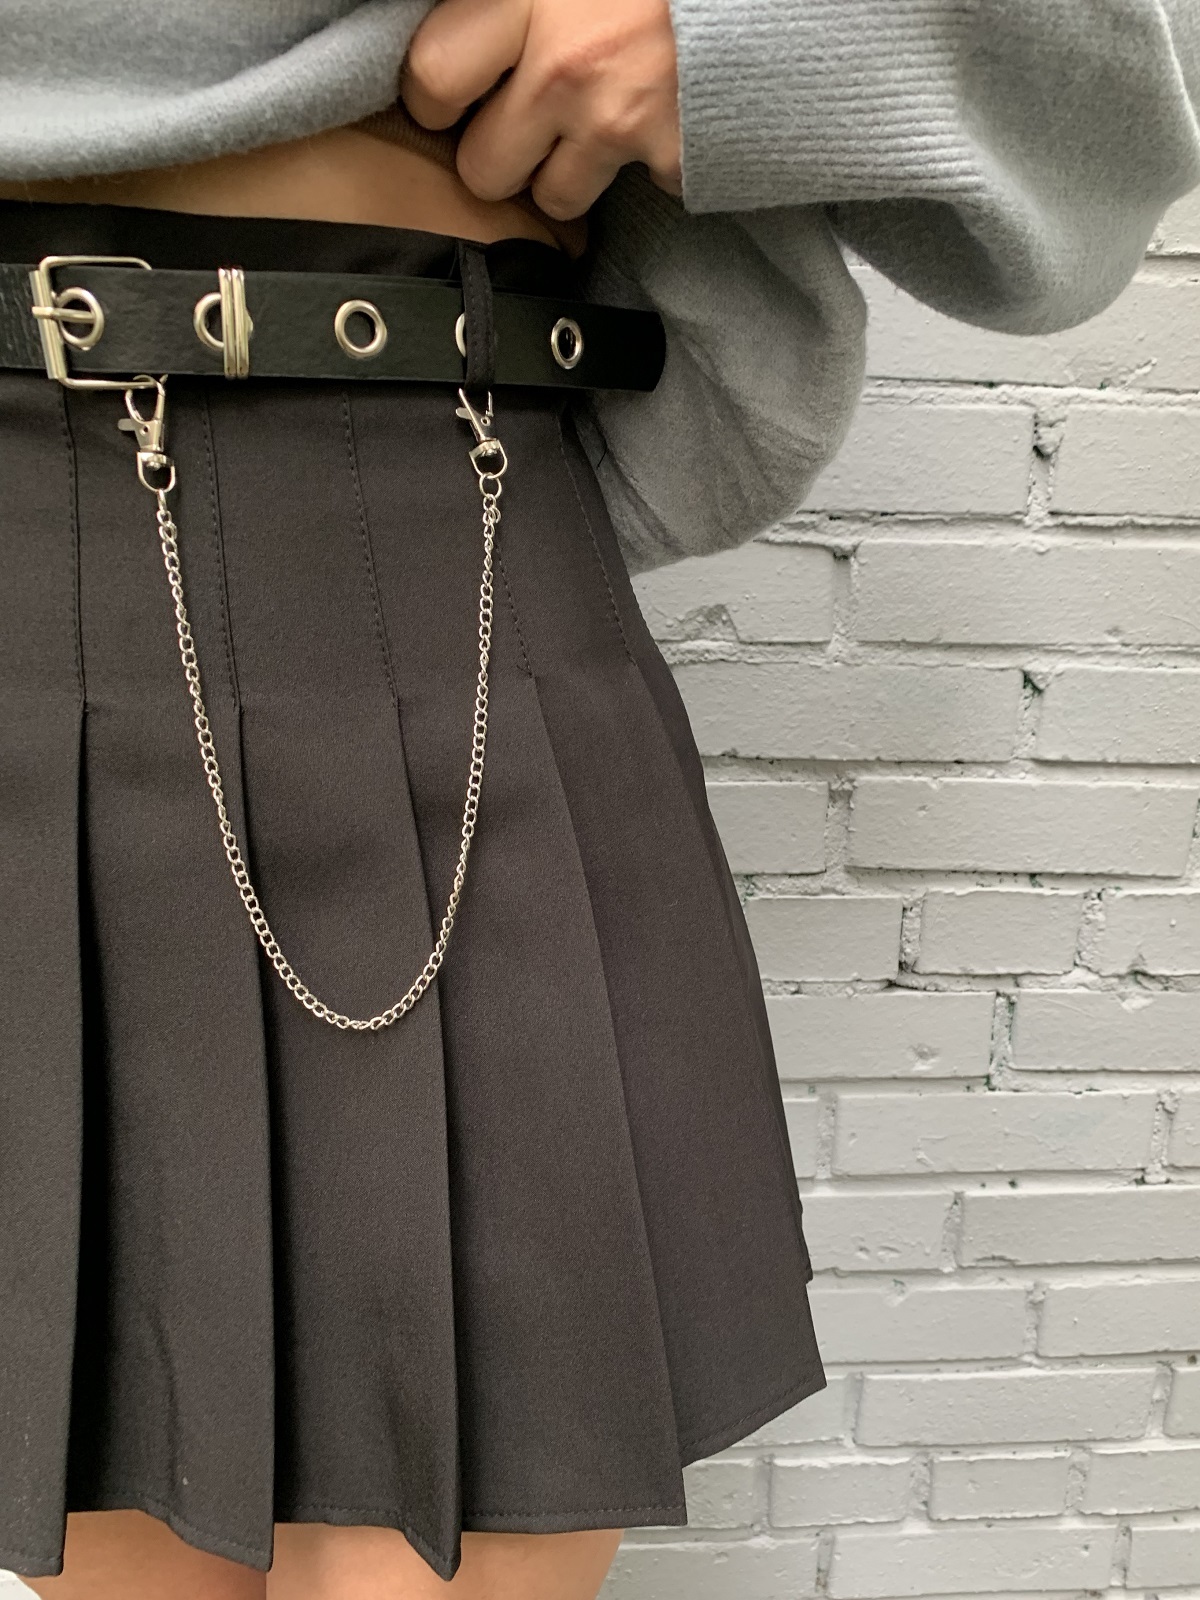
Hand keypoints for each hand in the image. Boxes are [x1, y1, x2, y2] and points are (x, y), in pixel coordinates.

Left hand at [401, 0, 681, 220]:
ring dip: (566, 173)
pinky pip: (630, 193)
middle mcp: (562, 60)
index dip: (435, 98)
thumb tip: (452, 43)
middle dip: (500, 156)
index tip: (453, 97)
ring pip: (550, 197)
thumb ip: (505, 3)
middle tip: (525, 124)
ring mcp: (615, 116)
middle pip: (482, 166)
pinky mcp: (669, 154)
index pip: (431, 76)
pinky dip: (642, 168)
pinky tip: (654, 121)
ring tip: (595, 121)